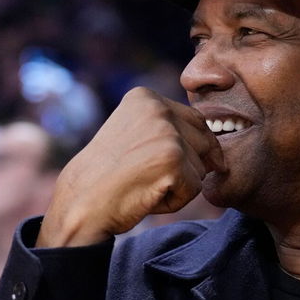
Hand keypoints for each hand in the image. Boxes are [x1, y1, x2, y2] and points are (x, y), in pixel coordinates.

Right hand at [37, 88, 225, 246]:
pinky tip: (144, 195)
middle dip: (183, 167)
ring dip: (178, 184)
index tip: (151, 163)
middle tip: (143, 175)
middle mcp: (158, 108)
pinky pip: (195, 189)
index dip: (185, 149)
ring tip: (142, 184)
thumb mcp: (132, 134)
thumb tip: (218, 152)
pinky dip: (174, 201)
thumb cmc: (105, 176)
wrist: (81, 203)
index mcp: (146, 96)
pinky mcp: (174, 161)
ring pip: (201, 167)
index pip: (195, 120)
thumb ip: (167, 129)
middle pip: (204, 142)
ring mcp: (167, 134)